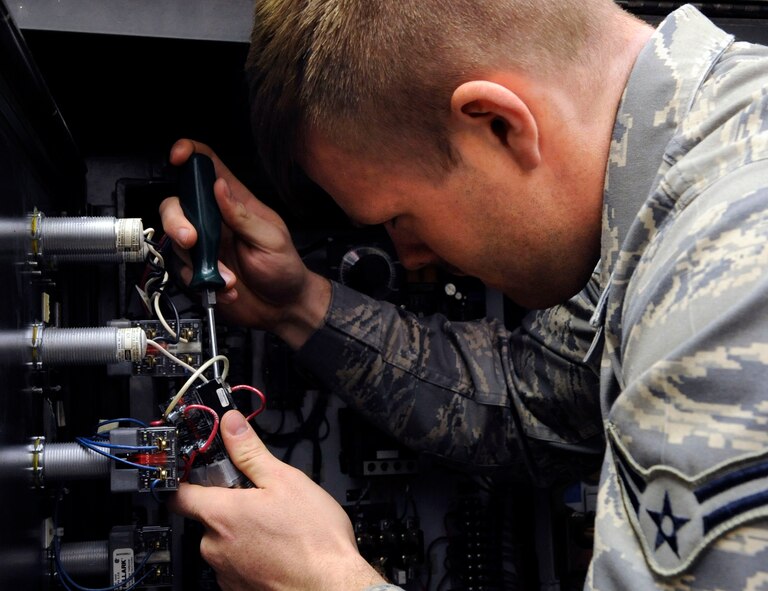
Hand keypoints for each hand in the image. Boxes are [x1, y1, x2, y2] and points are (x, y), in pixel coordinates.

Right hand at [159, 139, 330, 347]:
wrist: (284, 307)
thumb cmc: (285, 270)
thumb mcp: (271, 239)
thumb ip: (242, 215)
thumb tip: (220, 187)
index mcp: (236, 203)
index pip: (209, 167)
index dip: (190, 155)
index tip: (179, 156)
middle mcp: (216, 221)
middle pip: (178, 203)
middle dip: (177, 220)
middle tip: (192, 239)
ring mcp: (206, 245)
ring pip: (176, 238)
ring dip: (198, 261)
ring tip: (227, 276)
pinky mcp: (199, 270)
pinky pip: (184, 270)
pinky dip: (203, 282)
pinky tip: (226, 287)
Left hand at [170, 411, 386, 590]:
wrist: (331, 587)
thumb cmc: (314, 539)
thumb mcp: (285, 480)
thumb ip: (250, 451)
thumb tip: (231, 425)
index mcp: (221, 515)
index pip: (178, 493)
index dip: (185, 476)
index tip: (196, 465)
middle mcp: (215, 547)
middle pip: (208, 516)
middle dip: (230, 503)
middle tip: (261, 496)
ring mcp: (226, 572)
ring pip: (225, 540)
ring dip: (243, 529)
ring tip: (277, 524)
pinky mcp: (239, 589)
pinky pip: (237, 562)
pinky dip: (253, 551)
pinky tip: (279, 545)